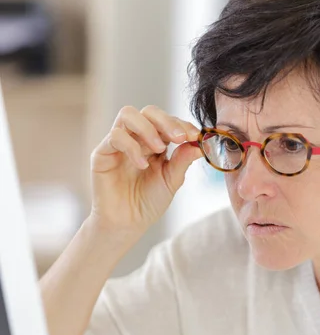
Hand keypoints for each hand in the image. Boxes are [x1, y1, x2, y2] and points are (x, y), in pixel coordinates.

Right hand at [89, 105, 202, 233]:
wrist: (128, 223)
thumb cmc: (149, 201)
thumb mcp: (172, 179)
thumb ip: (183, 160)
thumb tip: (200, 143)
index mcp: (155, 141)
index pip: (168, 121)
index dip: (182, 124)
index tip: (196, 135)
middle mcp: (136, 138)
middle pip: (149, 111)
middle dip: (167, 121)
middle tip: (180, 137)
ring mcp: (118, 143)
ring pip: (128, 114)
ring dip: (148, 129)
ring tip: (160, 149)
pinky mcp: (102, 153)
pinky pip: (115, 136)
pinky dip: (132, 147)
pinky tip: (142, 165)